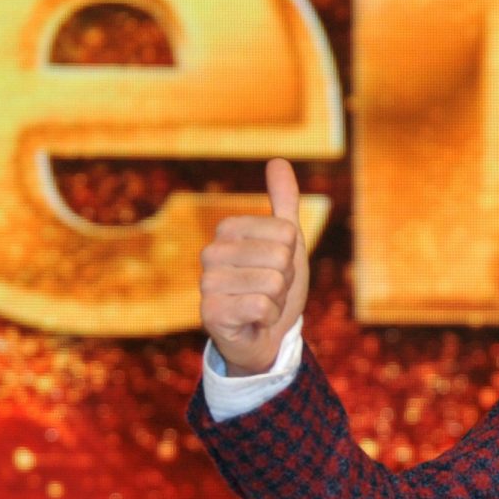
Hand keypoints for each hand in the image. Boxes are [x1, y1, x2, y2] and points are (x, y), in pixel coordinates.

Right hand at [201, 159, 310, 375]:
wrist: (265, 337)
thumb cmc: (274, 287)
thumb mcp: (286, 242)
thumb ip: (283, 202)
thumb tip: (277, 161)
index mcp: (227, 230)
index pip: (286, 231)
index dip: (292, 255)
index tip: (277, 269)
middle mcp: (211, 253)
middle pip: (280, 256)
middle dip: (286, 279)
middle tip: (270, 291)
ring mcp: (207, 284)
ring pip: (273, 282)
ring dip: (277, 300)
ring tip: (262, 306)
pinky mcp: (210, 314)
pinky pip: (262, 307)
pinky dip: (269, 318)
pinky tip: (254, 322)